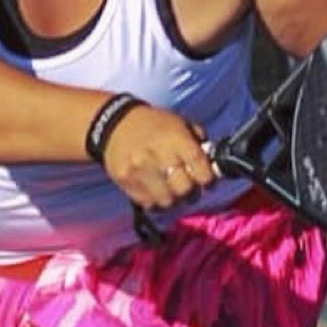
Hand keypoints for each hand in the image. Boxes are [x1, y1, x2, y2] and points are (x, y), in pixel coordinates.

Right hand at [99, 102, 217, 211]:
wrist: (114, 123)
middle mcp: (158, 155)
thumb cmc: (153, 124)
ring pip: (167, 200)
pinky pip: (148, 203)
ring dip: (173, 199)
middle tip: (189, 188)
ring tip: (171, 190)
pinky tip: (155, 189)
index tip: (207, 180)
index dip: (208, 179)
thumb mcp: (179, 123)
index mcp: (175, 138)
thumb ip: (197, 142)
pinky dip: (155, 200)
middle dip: (191, 191)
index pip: (201, 168)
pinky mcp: (126, 181)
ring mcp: (140, 170)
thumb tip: (212, 164)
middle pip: (184, 189)